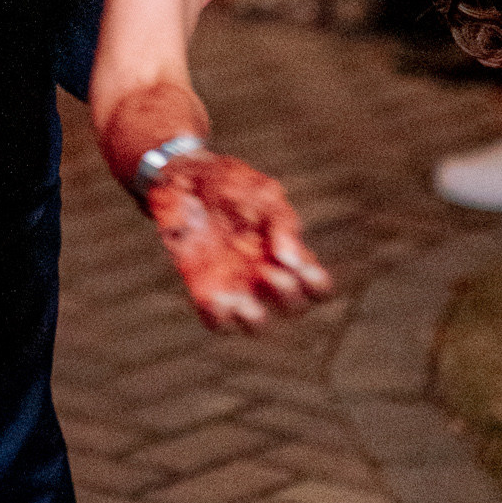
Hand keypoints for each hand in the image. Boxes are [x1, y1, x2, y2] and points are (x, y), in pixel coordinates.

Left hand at [146, 152, 331, 329]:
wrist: (185, 177)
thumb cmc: (230, 184)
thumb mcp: (263, 194)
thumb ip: (281, 224)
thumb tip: (293, 260)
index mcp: (287, 253)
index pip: (317, 287)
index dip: (316, 285)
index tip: (301, 266)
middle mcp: (266, 275)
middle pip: (293, 307)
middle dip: (287, 294)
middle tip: (267, 269)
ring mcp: (237, 285)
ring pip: (257, 325)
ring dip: (255, 317)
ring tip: (242, 297)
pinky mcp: (204, 290)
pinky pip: (217, 321)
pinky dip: (218, 316)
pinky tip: (213, 297)